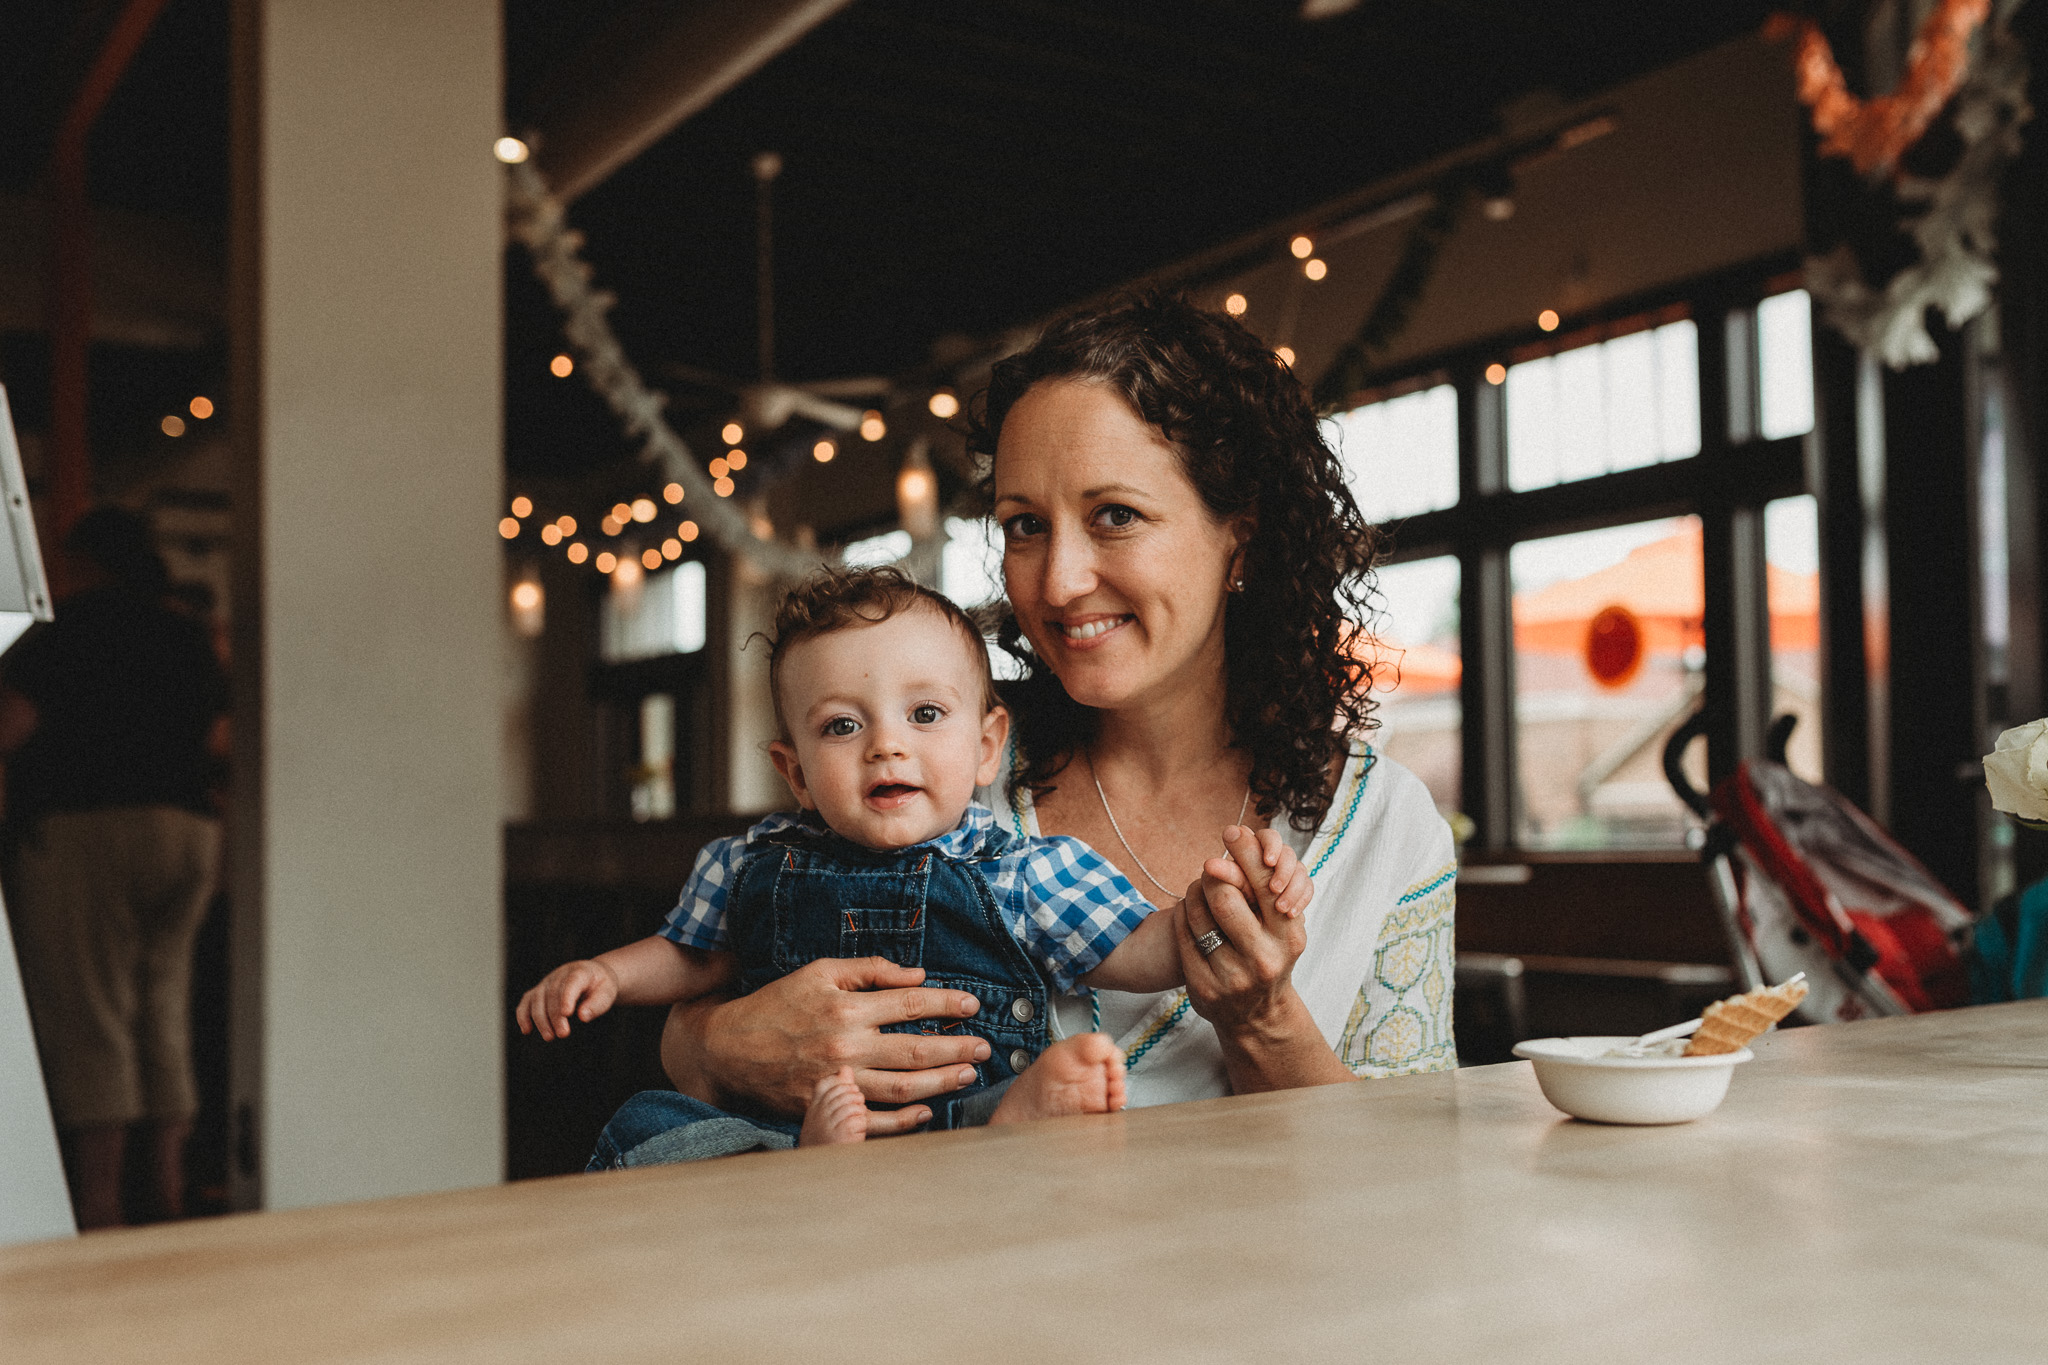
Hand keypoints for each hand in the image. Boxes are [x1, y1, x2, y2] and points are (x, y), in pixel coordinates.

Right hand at [516, 959, 619, 1040]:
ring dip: (541, 1019)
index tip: (567, 1014)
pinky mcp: (538, 991)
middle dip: (556, 1015)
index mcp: (580, 971)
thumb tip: (583, 1016)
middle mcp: (560, 974)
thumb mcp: (607, 993)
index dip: (567, 997)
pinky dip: (523, 1015)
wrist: (592, 976)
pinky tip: (526, 1030)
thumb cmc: (600, 987)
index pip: (571, 982)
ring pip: (537, 998)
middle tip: (563, 1034)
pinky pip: (526, 1002)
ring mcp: (547, 982)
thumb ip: (597, 1004)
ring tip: (549, 1037)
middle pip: (553, 994)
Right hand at [681, 957, 991, 1134]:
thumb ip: (870, 971)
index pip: (911, 1005)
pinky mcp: (826, 1108)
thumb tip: (917, 974)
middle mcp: (846, 1047)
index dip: (947, 1005)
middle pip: (915, 1051)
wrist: (729, 1049)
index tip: (972, 1006)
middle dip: (956, 1048)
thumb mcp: (820, 972)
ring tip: (968, 1075)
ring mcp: (838, 1082)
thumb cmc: (777, 1005)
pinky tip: (926, 1111)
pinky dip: (904, 1120)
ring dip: (942, 1083)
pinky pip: (873, 1121)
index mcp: (846, 1009)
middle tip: (984, 1047)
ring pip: (902, 1088)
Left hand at [1175, 825, 1308, 1036]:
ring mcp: (1231, 978)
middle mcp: (1263, 959)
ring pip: (1197, 913)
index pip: (1264, 884)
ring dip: (1194, 891)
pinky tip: (1188, 911)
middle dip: (1214, 874)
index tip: (1231, 830)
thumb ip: (1263, 885)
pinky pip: (1182, 934)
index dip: (1246, 853)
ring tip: (1199, 888)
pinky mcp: (1203, 988)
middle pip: (1223, 896)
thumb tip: (1238, 835)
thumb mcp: (1280, 925)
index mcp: (1288, 938)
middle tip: (1211, 866)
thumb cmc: (1268, 954)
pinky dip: (1182, 914)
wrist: (1257, 1016)